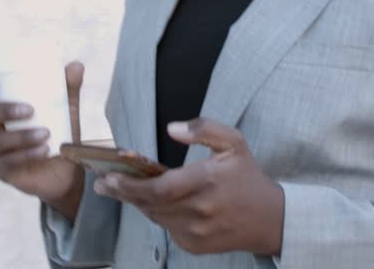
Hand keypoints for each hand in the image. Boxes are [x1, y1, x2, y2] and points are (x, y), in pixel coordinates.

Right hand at [0, 61, 86, 219]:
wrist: (67, 168)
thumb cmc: (58, 132)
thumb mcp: (66, 108)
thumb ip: (69, 88)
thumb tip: (76, 65)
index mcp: (0, 107)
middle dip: (5, 110)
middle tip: (31, 110)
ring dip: (21, 136)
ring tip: (46, 134)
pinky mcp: (0, 170)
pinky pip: (7, 162)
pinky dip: (27, 154)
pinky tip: (43, 150)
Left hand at [93, 119, 283, 256]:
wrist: (269, 218)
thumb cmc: (247, 176)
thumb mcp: (233, 142)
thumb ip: (204, 128)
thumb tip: (171, 129)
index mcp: (206, 181)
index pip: (157, 187)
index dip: (128, 185)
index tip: (108, 177)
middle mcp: (198, 210)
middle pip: (149, 204)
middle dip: (123, 193)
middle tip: (104, 184)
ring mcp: (195, 232)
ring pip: (154, 217)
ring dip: (137, 203)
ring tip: (123, 189)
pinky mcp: (194, 245)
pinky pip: (166, 228)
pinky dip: (157, 215)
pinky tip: (153, 203)